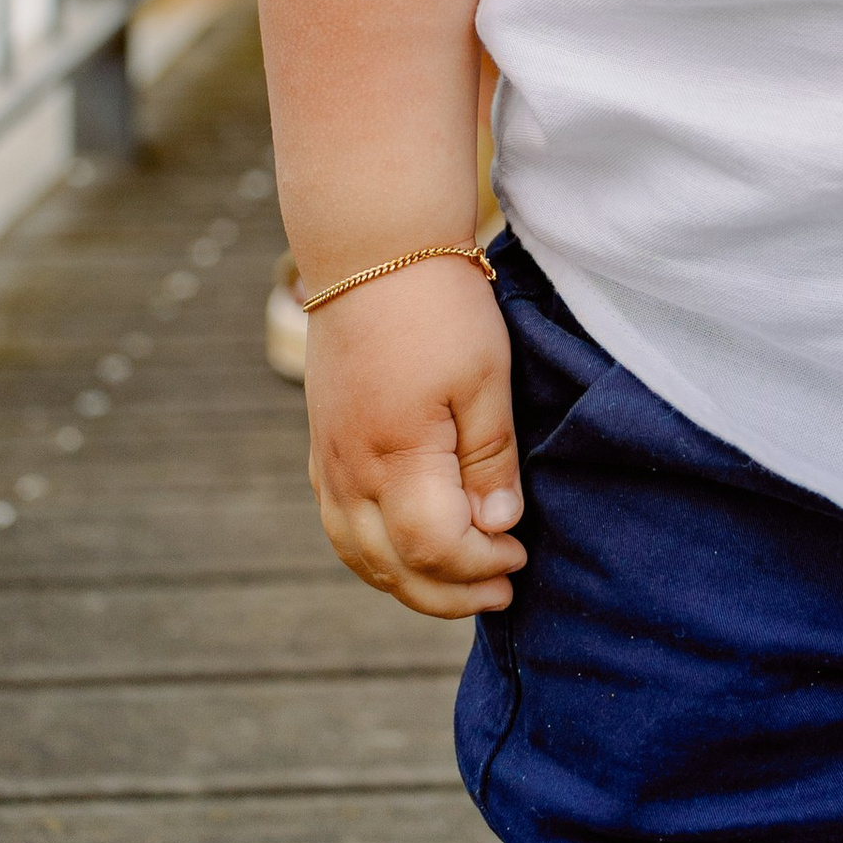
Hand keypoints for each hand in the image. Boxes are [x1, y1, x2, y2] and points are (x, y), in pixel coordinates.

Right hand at [301, 258, 526, 614]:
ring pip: (359, 555)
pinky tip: (409, 551)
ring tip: (461, 584)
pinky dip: (376, 555)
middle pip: (392, 567)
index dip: (479, 565)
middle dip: (449, 593)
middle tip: (502, 588)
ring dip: (409, 583)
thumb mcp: (484, 376)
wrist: (371, 249)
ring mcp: (329, 462)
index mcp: (395, 456)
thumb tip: (499, 526)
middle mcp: (350, 472)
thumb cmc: (437, 306)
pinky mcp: (323, 447)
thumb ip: (490, 457)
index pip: (434, 549)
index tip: (519, 553)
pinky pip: (341, 527)